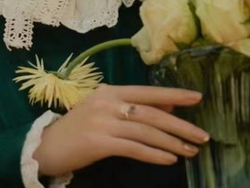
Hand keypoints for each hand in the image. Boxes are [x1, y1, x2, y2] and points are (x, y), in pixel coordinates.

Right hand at [32, 85, 209, 177]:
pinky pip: (134, 148)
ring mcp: (102, 122)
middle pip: (151, 113)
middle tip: (203, 135)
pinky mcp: (98, 142)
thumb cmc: (78, 128)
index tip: (198, 97)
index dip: (174, 94)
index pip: (147, 91)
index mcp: (108, 91)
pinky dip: (154, 154)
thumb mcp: (104, 111)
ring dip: (172, 142)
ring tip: (191, 151)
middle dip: (180, 125)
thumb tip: (169, 104)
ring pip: (146, 131)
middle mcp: (106, 103)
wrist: (47, 146)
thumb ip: (133, 106)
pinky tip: (169, 159)